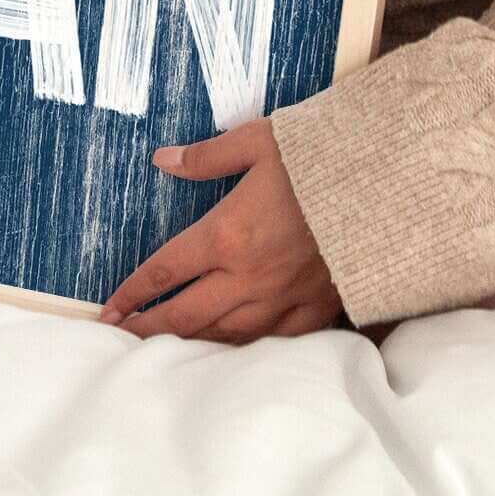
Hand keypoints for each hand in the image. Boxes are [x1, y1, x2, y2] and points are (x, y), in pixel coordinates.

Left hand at [98, 117, 343, 342]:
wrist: (385, 186)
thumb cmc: (320, 159)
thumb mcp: (258, 142)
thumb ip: (207, 156)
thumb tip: (164, 159)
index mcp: (226, 235)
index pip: (166, 270)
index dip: (133, 291)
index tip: (109, 308)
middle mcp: (247, 276)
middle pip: (185, 315)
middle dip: (148, 329)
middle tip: (120, 341)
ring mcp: (282, 299)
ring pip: (224, 336)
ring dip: (190, 345)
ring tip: (165, 351)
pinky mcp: (315, 309)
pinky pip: (272, 341)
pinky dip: (245, 350)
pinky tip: (231, 353)